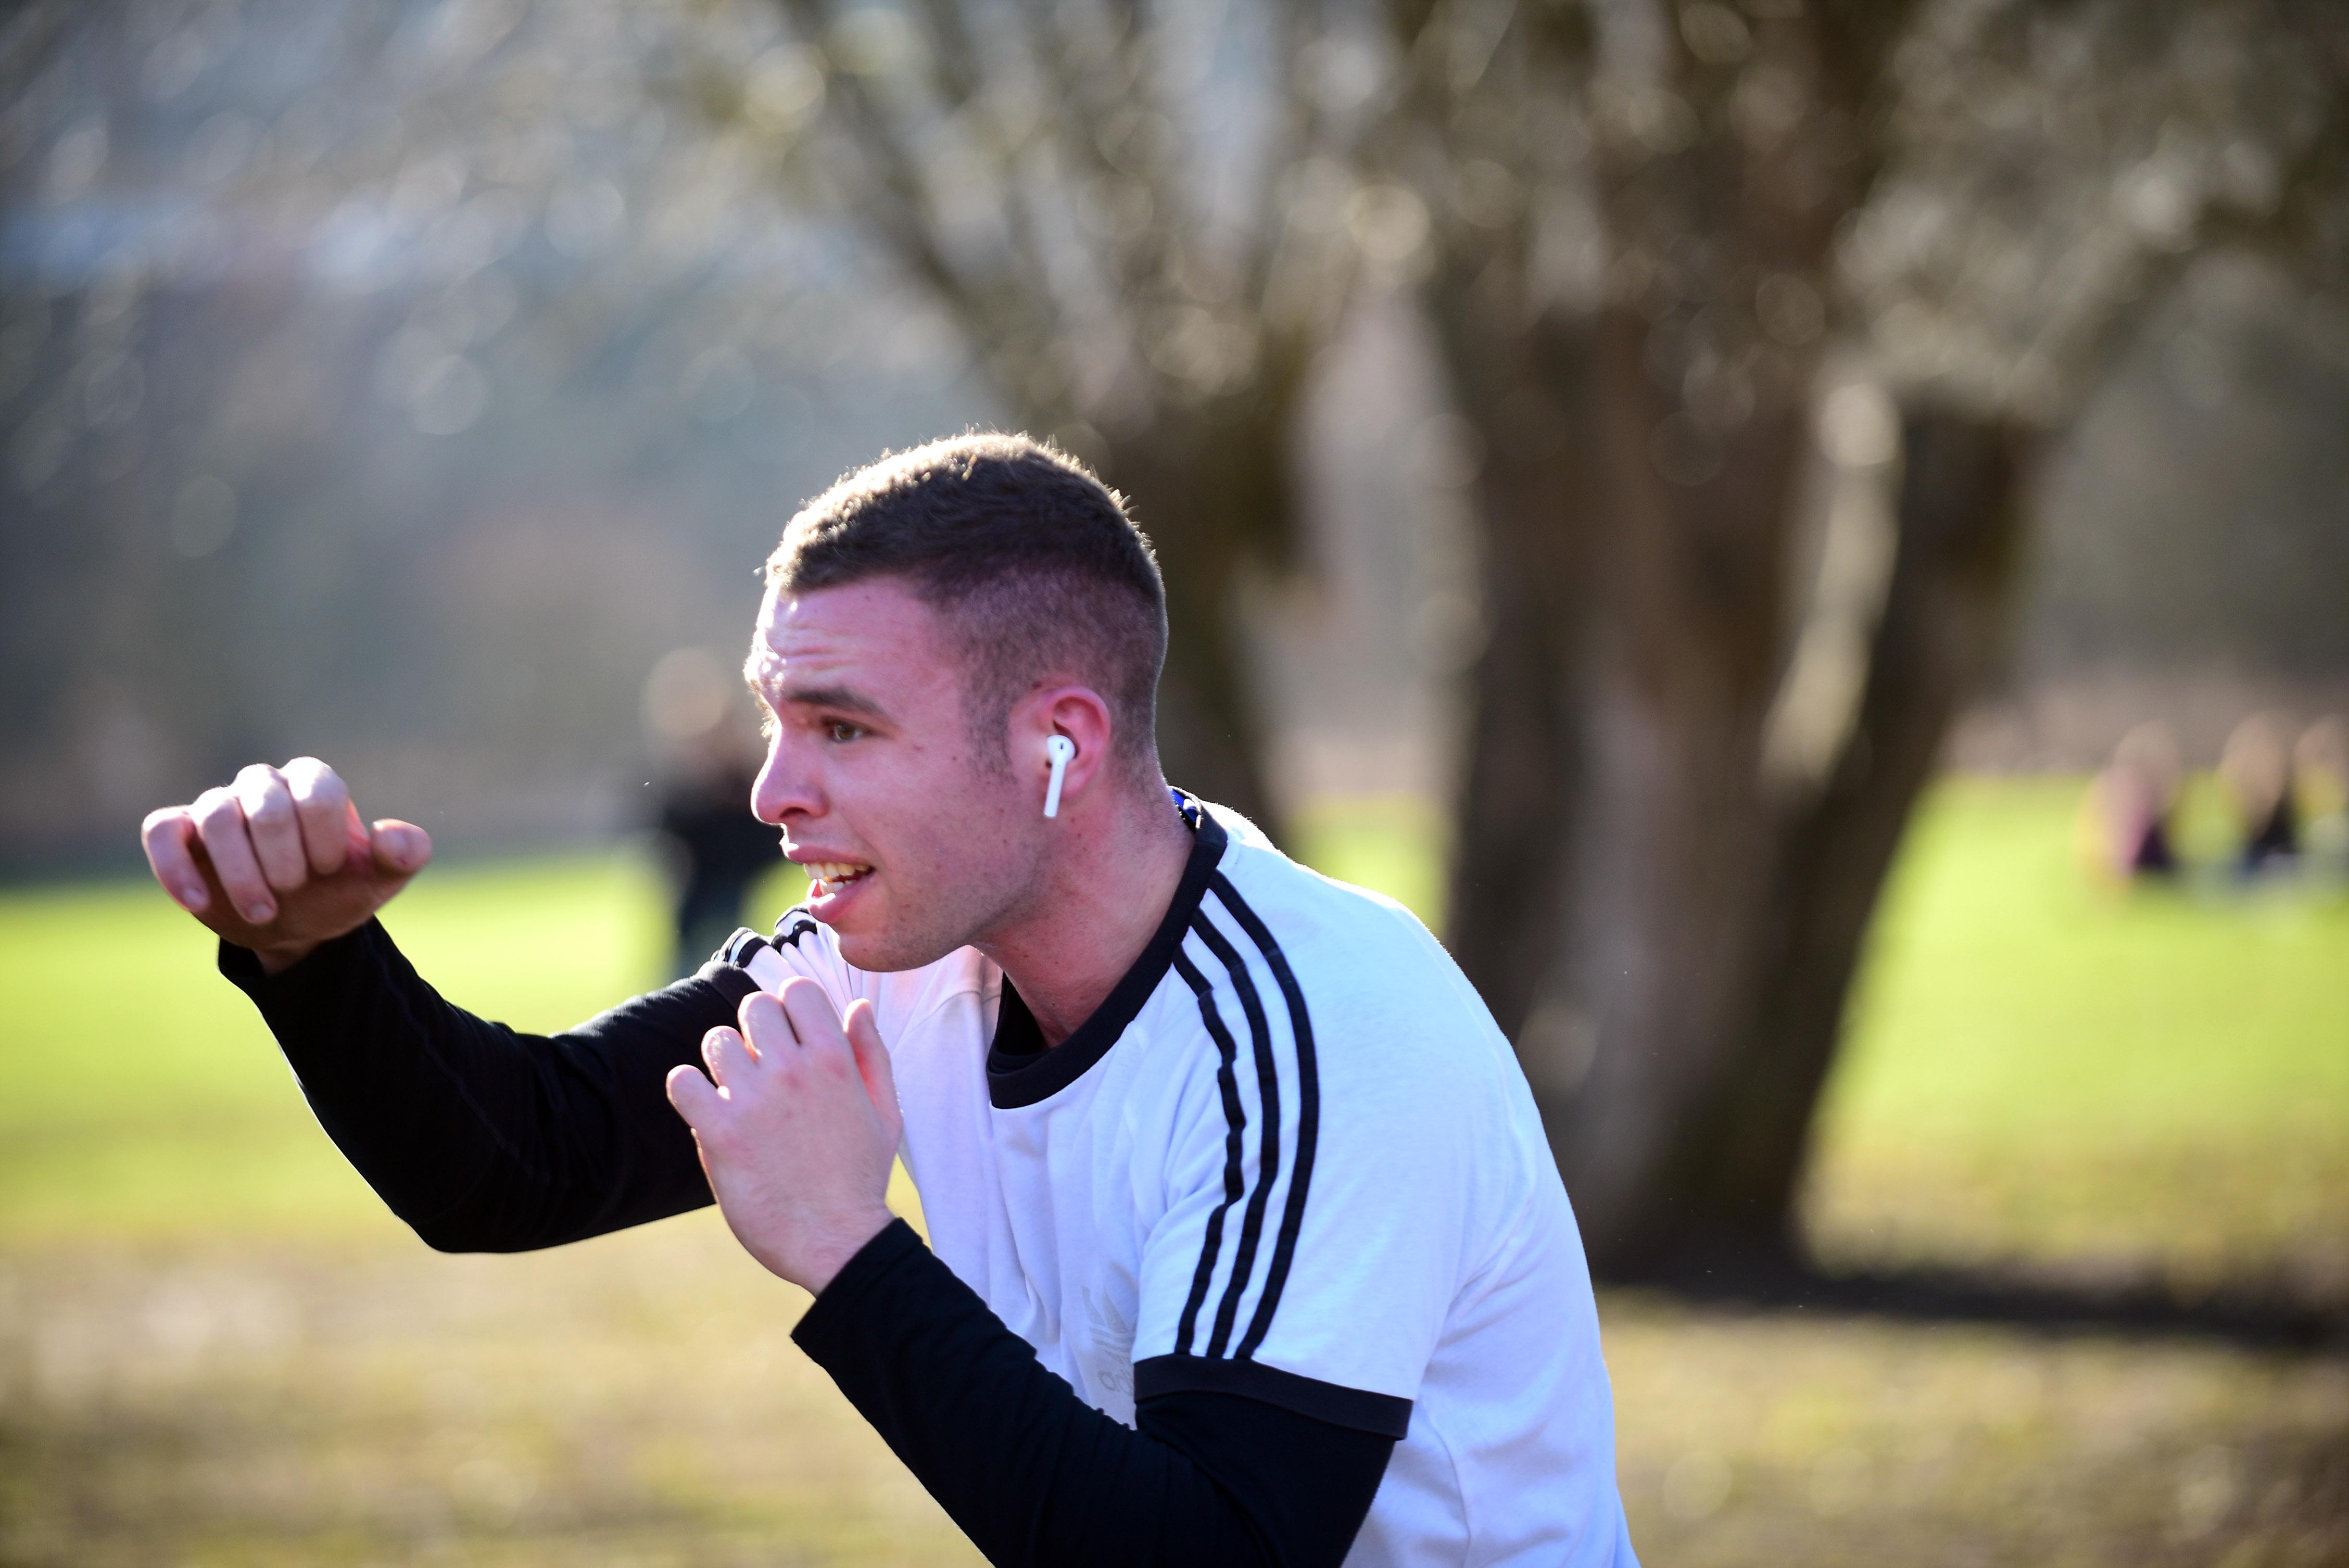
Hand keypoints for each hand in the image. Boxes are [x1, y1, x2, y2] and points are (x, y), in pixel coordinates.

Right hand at [140, 758, 430, 974]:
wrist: (295, 926)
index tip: (330, 871)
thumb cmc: (337, 892)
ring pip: (215, 815)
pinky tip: (199, 904)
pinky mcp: (180, 834)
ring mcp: (218, 806)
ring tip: (262, 913)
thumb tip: (391, 835)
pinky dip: (175, 867)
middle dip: (282, 859)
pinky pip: (161, 830)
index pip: (317, 789)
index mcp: (313, 784)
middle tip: (294, 892)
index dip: (323, 838)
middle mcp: (264, 785)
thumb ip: (403, 855)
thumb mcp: (378, 881)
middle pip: (265, 803)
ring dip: (239, 872)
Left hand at [666, 980, 901, 1293]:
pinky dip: (688, 1092)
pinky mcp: (720, 1132)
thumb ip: (871, 1054)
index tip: (788, 1040)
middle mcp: (794, 1070)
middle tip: (760, 1071)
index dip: (789, 1010)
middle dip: (753, 1033)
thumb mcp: (886, 1113)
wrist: (837, 1243)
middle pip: (753, 1008)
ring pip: (715, 1041)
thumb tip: (858, 1007)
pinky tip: (708, 1113)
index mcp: (835, 1060)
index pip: (798, 991)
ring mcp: (754, 1099)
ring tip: (736, 1097)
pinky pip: (682, 1082)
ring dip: (722, 1065)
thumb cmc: (861, 1179)